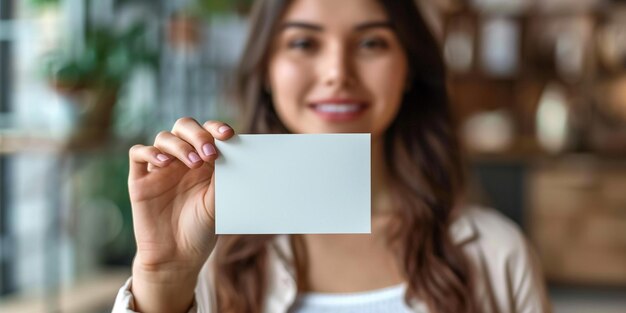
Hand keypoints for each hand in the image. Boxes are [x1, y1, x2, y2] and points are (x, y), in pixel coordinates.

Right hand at [127, 118, 233, 312]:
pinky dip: (150, 152)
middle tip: (210, 153)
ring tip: (194, 163)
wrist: (177, 257)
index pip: (208, 133)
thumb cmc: (201, 229)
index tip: (229, 135)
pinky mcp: (140, 179)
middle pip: (184, 127)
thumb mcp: (218, 202)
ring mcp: (160, 168)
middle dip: (198, 135)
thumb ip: (223, 176)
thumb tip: (234, 151)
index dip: (217, 128)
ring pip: (164, 138)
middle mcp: (182, 160)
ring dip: (180, 146)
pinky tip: (164, 163)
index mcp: (204, 161)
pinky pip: (138, 153)